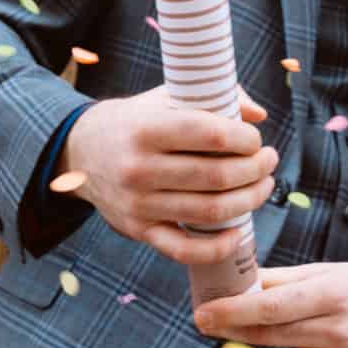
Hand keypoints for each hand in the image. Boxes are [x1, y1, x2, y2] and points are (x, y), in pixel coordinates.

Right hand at [60, 85, 276, 266]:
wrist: (78, 152)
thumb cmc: (133, 122)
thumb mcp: (163, 98)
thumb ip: (212, 98)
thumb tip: (258, 114)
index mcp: (146, 128)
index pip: (212, 135)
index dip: (246, 138)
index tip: (256, 139)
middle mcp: (139, 168)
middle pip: (218, 177)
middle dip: (256, 169)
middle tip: (268, 161)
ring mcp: (138, 204)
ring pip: (210, 212)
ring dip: (249, 201)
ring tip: (262, 186)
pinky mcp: (138, 231)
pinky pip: (184, 249)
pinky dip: (217, 247)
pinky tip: (237, 232)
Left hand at [189, 261, 347, 347]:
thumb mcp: (328, 273)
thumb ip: (283, 279)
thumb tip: (239, 281)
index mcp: (332, 295)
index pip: (272, 307)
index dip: (232, 312)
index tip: (203, 313)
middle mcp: (338, 332)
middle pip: (271, 338)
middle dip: (230, 333)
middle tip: (205, 326)